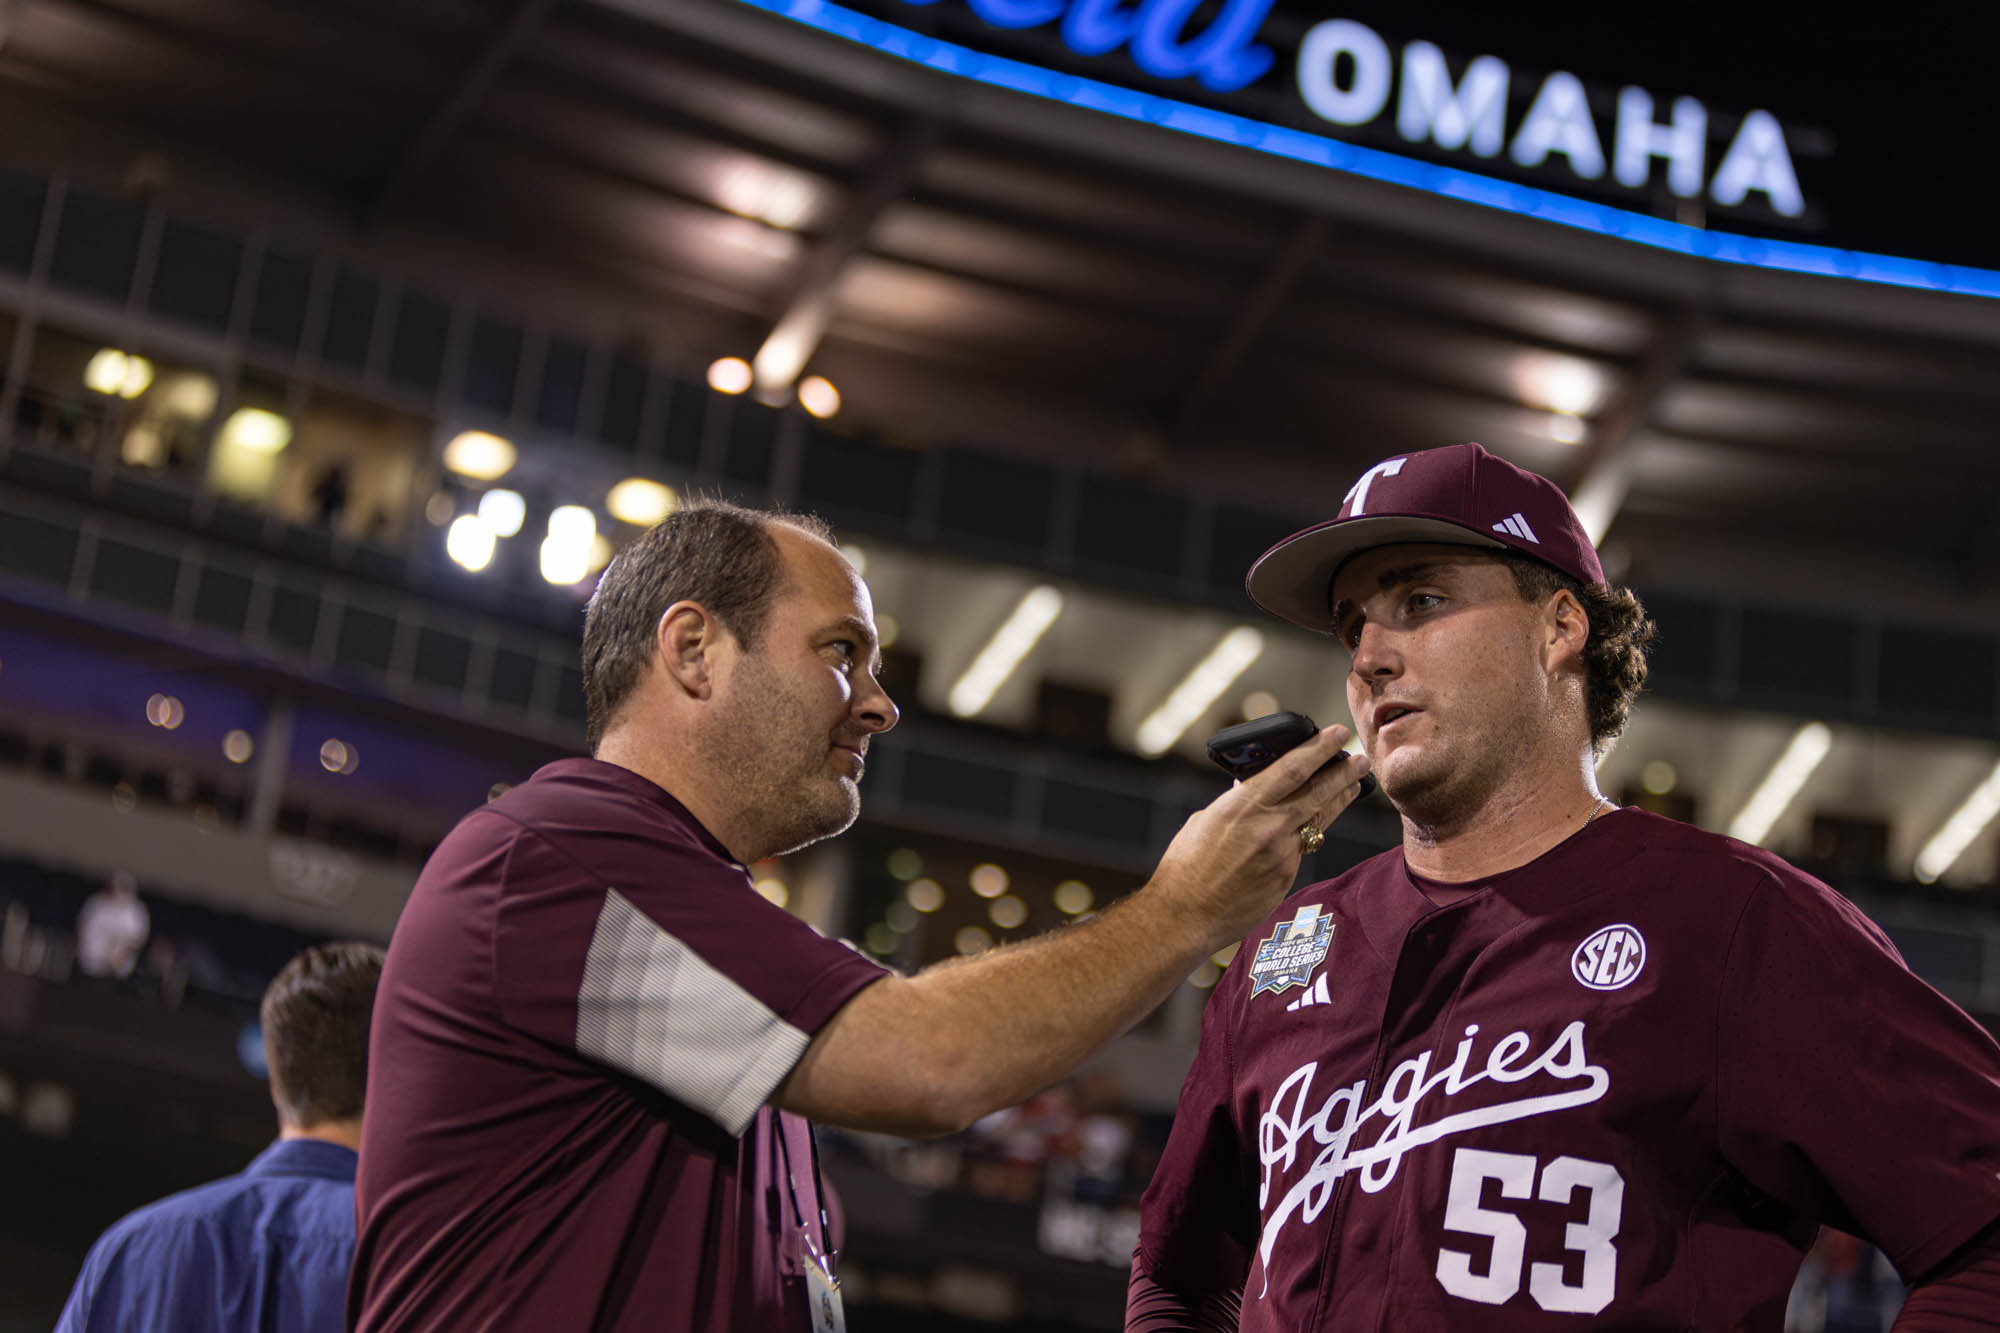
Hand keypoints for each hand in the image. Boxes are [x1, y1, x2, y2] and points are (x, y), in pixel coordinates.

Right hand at [1146, 725, 1370, 946]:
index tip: (1337, 734)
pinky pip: (1303, 847)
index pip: (1292, 768)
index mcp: (1243, 805)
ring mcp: (1281, 853)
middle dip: (1343, 772)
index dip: (1319, 748)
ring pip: (1319, 819)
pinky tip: (1316, 825)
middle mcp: (1269, 826)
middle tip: (1360, 758)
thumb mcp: (1207, 820)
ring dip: (1339, 799)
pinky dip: (1310, 832)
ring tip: (1354, 785)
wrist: (1186, 914)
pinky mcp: (1286, 876)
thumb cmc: (1186, 865)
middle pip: (1318, 791)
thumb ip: (1236, 802)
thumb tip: (1252, 788)